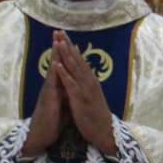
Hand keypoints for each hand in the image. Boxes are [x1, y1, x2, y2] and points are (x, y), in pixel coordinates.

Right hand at [23, 47, 68, 158]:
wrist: (40, 137)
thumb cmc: (52, 122)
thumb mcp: (63, 105)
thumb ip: (66, 93)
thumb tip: (72, 85)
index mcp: (57, 87)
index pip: (61, 66)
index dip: (64, 53)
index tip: (67, 39)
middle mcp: (51, 86)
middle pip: (56, 63)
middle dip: (58, 47)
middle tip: (59, 31)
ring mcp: (48, 91)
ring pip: (52, 69)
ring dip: (55, 55)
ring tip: (56, 40)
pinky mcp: (48, 100)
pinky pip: (51, 84)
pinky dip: (54, 73)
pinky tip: (55, 63)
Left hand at [52, 33, 116, 156]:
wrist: (105, 132)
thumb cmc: (96, 116)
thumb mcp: (91, 97)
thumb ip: (85, 85)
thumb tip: (81, 74)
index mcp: (90, 81)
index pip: (79, 60)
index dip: (71, 47)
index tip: (64, 35)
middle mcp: (89, 81)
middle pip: (76, 59)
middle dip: (67, 45)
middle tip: (59, 30)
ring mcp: (85, 89)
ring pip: (74, 68)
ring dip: (65, 54)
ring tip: (58, 41)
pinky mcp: (80, 99)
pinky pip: (70, 84)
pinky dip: (63, 73)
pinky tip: (57, 65)